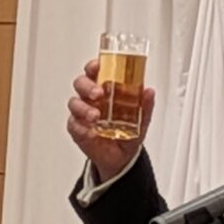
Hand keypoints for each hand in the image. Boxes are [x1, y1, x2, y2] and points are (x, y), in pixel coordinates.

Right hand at [67, 58, 155, 183]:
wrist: (122, 157)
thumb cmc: (128, 132)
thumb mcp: (141, 118)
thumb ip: (145, 105)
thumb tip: (149, 91)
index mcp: (105, 88)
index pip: (95, 71)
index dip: (93, 66)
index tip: (97, 66)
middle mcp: (91, 98)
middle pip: (81, 83)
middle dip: (87, 86)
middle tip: (98, 93)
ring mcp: (83, 113)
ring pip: (74, 103)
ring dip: (83, 108)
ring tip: (95, 116)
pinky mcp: (78, 129)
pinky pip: (73, 124)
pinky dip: (81, 127)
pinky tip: (90, 131)